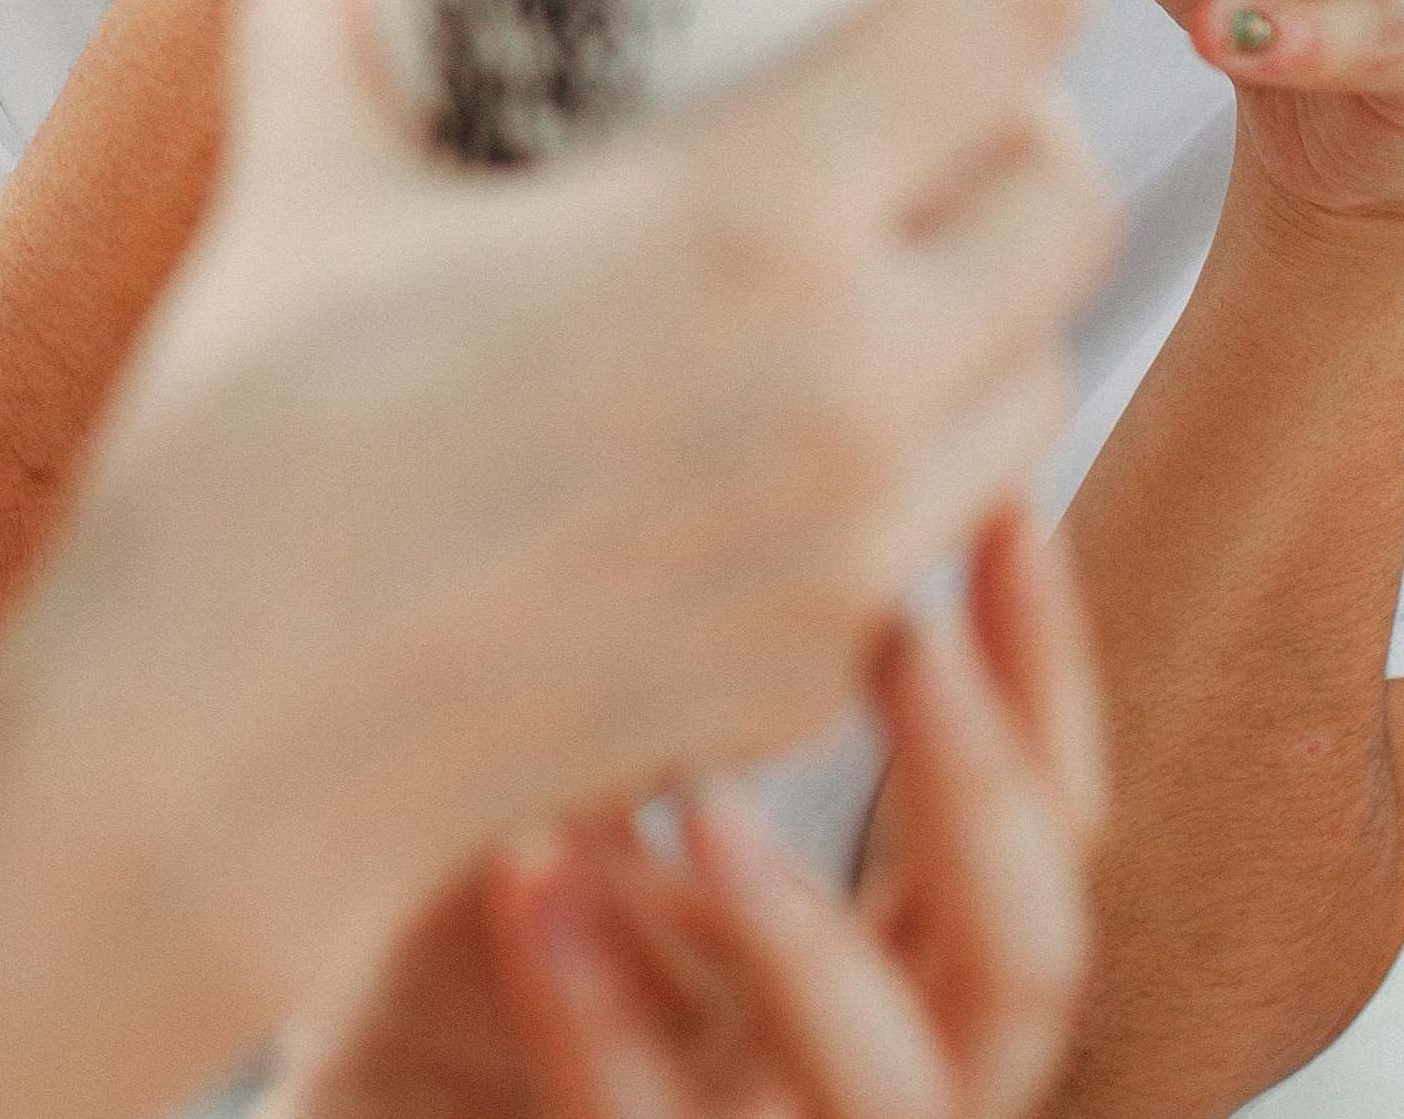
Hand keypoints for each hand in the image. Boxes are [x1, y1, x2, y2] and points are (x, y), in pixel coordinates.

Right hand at [0, 0, 1114, 1050]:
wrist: (214, 747)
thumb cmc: (250, 444)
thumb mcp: (296, 172)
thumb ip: (331, 37)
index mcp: (753, 222)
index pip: (1002, 10)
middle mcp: (851, 383)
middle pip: (1065, 202)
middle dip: (1027, 114)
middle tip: (929, 69)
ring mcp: (852, 553)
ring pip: (1033, 375)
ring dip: (991, 291)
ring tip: (876, 247)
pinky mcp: (813, 671)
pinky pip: (936, 529)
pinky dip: (908, 446)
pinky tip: (782, 419)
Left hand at [282, 504, 1105, 1118]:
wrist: (357, 1089)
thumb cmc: (466, 907)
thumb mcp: (579, 747)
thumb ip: (670, 629)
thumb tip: (691, 358)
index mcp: (894, 942)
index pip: (1047, 811)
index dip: (1047, 666)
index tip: (1004, 497)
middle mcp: (878, 1062)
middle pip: (1032, 955)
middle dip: (983, 787)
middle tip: (900, 620)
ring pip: (905, 1096)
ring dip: (809, 937)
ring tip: (709, 794)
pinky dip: (600, 1014)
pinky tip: (531, 880)